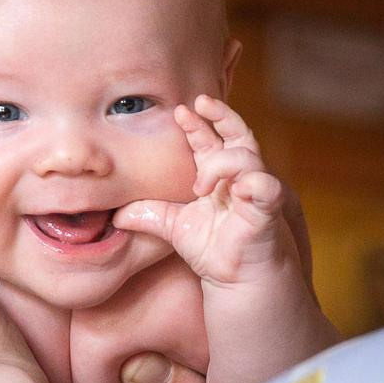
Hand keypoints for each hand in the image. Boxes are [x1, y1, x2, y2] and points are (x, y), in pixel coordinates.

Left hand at [115, 97, 295, 285]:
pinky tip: (236, 191)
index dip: (197, 124)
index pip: (210, 140)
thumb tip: (116, 213)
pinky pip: (266, 185)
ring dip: (221, 162)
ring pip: (247, 155)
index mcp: (219, 177)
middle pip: (238, 133)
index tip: (179, 112)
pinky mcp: (268, 209)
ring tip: (199, 185)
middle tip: (200, 101)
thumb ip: (148, 214)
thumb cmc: (213, 252)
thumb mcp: (173, 227)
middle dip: (221, 114)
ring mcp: (256, 190)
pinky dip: (253, 182)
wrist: (236, 281)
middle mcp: (239, 178)